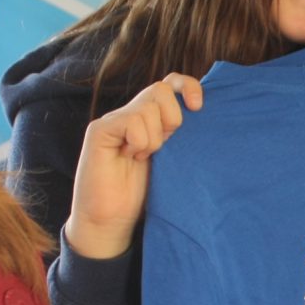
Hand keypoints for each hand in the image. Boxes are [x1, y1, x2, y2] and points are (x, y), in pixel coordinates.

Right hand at [63, 74, 202, 258]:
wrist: (111, 222)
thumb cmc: (142, 195)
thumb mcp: (172, 159)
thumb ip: (180, 135)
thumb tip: (204, 114)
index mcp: (150, 118)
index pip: (170, 82)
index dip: (188, 86)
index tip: (199, 107)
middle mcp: (131, 114)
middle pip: (161, 89)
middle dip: (172, 118)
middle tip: (163, 147)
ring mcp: (113, 120)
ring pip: (148, 107)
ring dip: (154, 138)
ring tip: (142, 158)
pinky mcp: (99, 131)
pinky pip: (131, 120)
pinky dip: (139, 141)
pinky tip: (130, 157)